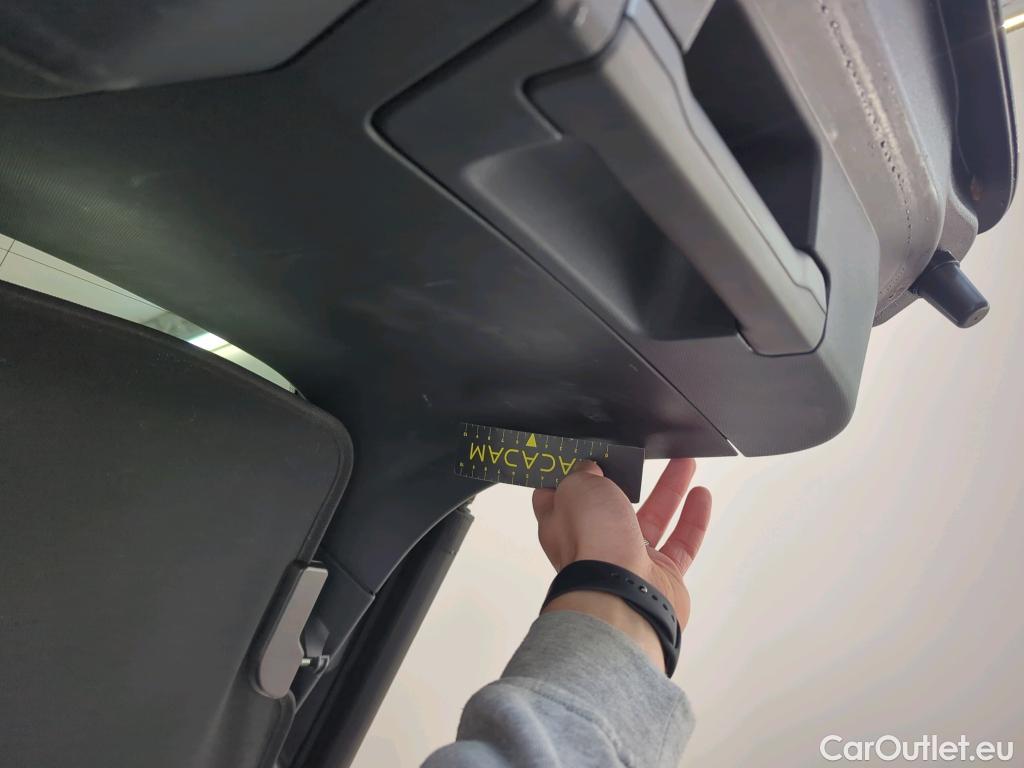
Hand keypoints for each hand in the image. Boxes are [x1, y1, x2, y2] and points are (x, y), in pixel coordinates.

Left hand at [532, 459, 711, 672]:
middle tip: (641, 454)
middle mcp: (594, 544)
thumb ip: (583, 474)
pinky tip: (702, 495)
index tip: (586, 452)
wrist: (624, 597)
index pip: (561, 495)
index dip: (572, 472)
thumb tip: (590, 468)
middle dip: (628, 476)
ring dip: (670, 490)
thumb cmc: (593, 546)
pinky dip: (693, 519)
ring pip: (653, 518)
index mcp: (563, 525)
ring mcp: (628, 561)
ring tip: (686, 463)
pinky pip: (681, 543)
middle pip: (613, 503)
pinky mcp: (661, 577)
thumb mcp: (576, 488)